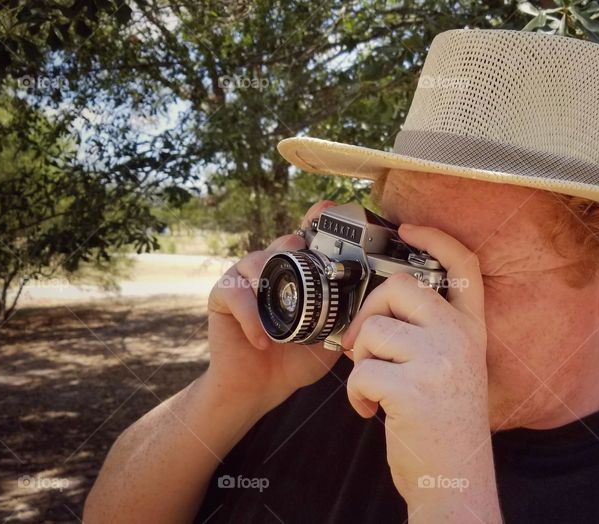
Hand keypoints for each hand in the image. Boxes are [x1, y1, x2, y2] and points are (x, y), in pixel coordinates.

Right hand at [205, 201, 340, 416]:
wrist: (260, 389)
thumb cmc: (295, 360)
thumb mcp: (330, 337)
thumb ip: (347, 317)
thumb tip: (376, 302)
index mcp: (299, 273)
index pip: (307, 235)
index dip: (317, 219)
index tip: (329, 209)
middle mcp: (271, 269)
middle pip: (284, 242)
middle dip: (295, 249)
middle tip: (305, 265)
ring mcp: (245, 280)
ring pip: (257, 261)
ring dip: (271, 282)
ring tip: (282, 313)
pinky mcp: (222, 297)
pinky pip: (236, 293)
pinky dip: (251, 316)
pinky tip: (263, 339)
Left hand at [341, 223, 500, 521]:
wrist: (456, 480)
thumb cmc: (444, 424)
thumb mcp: (453, 368)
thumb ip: (433, 331)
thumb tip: (380, 302)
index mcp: (471, 331)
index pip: (463, 266)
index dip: (435, 238)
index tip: (407, 227)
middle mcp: (460, 339)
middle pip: (399, 287)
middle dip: (369, 313)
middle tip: (364, 347)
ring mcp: (439, 361)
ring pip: (374, 330)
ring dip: (360, 362)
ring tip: (374, 389)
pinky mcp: (413, 388)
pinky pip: (361, 371)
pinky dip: (355, 395)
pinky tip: (371, 411)